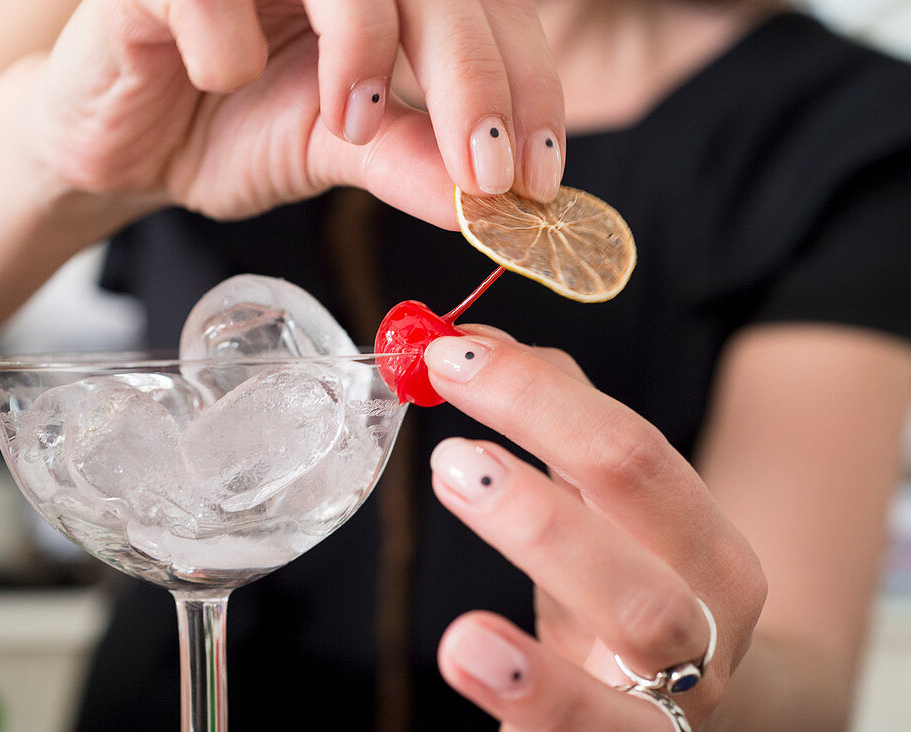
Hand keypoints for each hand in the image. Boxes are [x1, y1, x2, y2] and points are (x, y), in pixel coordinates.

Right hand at [24, 0, 564, 228]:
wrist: (121, 145)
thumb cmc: (228, 128)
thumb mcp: (336, 153)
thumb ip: (411, 162)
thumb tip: (494, 202)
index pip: (485, 9)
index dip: (525, 84)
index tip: (537, 177)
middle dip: (473, 75)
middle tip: (485, 170)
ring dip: (362, 43)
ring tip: (352, 122)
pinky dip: (223, 50)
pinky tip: (209, 78)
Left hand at [422, 329, 766, 728]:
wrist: (684, 721)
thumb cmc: (633, 598)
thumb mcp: (607, 516)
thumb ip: (551, 423)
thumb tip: (470, 341)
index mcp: (704, 547)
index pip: (634, 458)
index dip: (542, 403)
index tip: (451, 358)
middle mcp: (706, 626)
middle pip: (646, 557)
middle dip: (549, 505)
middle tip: (452, 457)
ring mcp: (673, 706)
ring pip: (637, 637)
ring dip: (549, 569)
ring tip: (459, 530)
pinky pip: (580, 730)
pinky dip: (528, 694)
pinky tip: (466, 650)